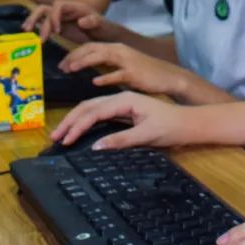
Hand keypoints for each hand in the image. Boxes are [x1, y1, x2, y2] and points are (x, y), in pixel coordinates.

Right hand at [23, 0, 118, 43]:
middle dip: (36, 17)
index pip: (58, 5)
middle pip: (45, 8)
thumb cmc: (103, 28)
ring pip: (42, 15)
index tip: (57, 31)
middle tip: (29, 30)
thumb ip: (93, 21)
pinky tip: (32, 35)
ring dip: (33, 21)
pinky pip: (45, 23)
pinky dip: (38, 27)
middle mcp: (65, 10)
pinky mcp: (58, 26)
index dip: (54, 17)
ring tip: (26, 31)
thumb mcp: (101, 24)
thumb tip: (81, 22)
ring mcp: (60, 18)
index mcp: (75, 7)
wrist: (103, 34)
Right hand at [51, 90, 196, 149]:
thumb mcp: (147, 135)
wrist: (190, 123)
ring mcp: (123, 103)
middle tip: (54, 137)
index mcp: (125, 100)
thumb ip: (121, 140)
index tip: (65, 141)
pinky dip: (87, 120)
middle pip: (88, 106)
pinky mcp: (126, 111)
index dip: (77, 126)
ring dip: (76, 120)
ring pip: (92, 108)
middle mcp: (122, 98)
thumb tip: (95, 147)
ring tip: (61, 133)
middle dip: (70, 121)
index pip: (94, 112)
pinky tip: (80, 129)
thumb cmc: (172, 127)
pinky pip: (101, 113)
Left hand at [59, 42, 193, 98]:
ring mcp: (127, 61)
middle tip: (61, 67)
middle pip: (92, 48)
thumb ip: (108, 65)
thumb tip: (90, 71)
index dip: (74, 54)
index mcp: (116, 48)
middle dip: (74, 56)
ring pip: (101, 56)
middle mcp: (120, 50)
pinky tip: (95, 82)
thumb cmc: (145, 73)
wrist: (168, 77)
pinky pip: (117, 74)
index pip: (90, 46)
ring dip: (84, 62)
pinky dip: (105, 77)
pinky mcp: (134, 73)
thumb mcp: (124, 65)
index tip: (62, 65)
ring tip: (71, 70)